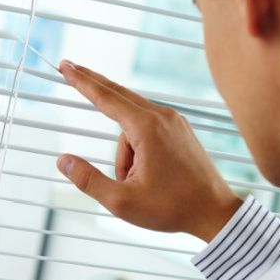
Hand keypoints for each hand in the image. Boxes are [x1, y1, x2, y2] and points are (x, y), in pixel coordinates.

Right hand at [55, 61, 241, 241]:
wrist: (216, 213)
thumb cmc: (173, 208)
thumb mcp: (122, 201)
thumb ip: (88, 180)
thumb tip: (63, 161)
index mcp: (147, 128)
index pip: (105, 98)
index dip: (81, 82)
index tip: (66, 66)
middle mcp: (162, 117)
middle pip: (117, 95)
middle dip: (92, 84)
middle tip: (68, 67)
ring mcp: (174, 121)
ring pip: (131, 124)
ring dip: (123, 151)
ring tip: (134, 183)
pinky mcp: (179, 130)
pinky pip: (146, 128)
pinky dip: (136, 147)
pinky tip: (144, 173)